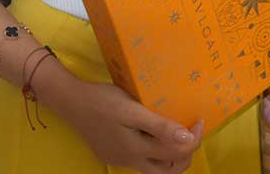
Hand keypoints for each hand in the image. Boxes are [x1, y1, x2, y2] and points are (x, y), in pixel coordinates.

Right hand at [54, 81, 202, 173]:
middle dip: (185, 154)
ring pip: (154, 166)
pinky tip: (154, 133)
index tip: (198, 120)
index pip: (177, 154)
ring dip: (170, 155)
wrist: (71, 101)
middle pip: (168, 170)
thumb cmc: (103, 101)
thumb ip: (160, 127)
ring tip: (177, 133)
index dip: (194, 139)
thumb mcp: (133, 110)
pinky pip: (141, 159)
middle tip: (191, 131)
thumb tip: (187, 140)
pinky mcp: (112, 153)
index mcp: (138, 151)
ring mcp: (120, 159)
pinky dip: (154, 151)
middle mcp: (130, 161)